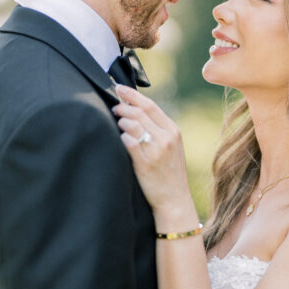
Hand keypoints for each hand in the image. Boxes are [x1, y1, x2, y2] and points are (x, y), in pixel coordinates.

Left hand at [113, 86, 197, 223]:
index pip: (150, 106)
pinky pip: (128, 143)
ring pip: (133, 125)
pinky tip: (119, 139)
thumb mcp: (172, 147)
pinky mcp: (145, 163)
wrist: (174, 199)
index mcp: (173, 131)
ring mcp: (156, 150)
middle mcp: (166, 138)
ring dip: (121, 121)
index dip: (133, 95)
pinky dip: (121, 137)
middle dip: (123, 106)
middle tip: (114, 106)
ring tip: (116, 122)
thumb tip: (136, 111)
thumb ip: (159, 130)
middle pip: (140, 113)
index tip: (120, 88)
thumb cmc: (169, 173)